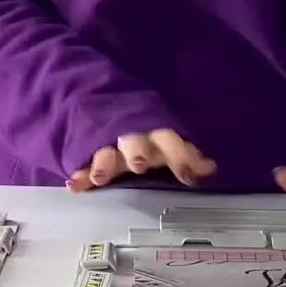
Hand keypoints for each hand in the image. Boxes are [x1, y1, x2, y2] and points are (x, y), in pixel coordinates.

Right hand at [67, 130, 215, 191]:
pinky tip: (75, 185)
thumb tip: (211, 168)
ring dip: (103, 162)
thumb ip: (185, 155)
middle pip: (134, 140)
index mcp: (153, 132)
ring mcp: (107, 144)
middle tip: (139, 165)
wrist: (99, 101)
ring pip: (106, 151)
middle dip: (136, 150)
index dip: (179, 155)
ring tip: (100, 177)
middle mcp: (130, 136)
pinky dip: (79, 174)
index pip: (169, 139)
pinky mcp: (87, 152)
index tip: (188, 176)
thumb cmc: (142, 132)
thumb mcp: (164, 141)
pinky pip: (82, 163)